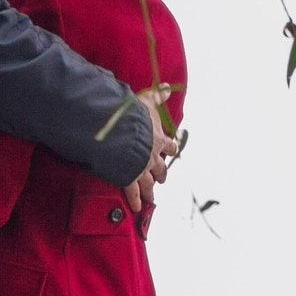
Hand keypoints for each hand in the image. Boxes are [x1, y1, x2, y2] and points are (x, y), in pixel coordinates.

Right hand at [123, 92, 180, 211]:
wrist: (122, 132)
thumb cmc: (134, 115)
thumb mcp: (147, 101)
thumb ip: (157, 95)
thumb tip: (168, 86)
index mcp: (157, 139)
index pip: (168, 144)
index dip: (170, 147)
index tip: (173, 150)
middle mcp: (152, 156)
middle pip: (161, 168)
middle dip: (162, 174)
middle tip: (163, 179)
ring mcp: (141, 169)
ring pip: (149, 184)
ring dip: (150, 191)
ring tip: (151, 199)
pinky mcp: (129, 178)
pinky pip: (133, 192)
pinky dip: (135, 201)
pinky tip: (136, 208)